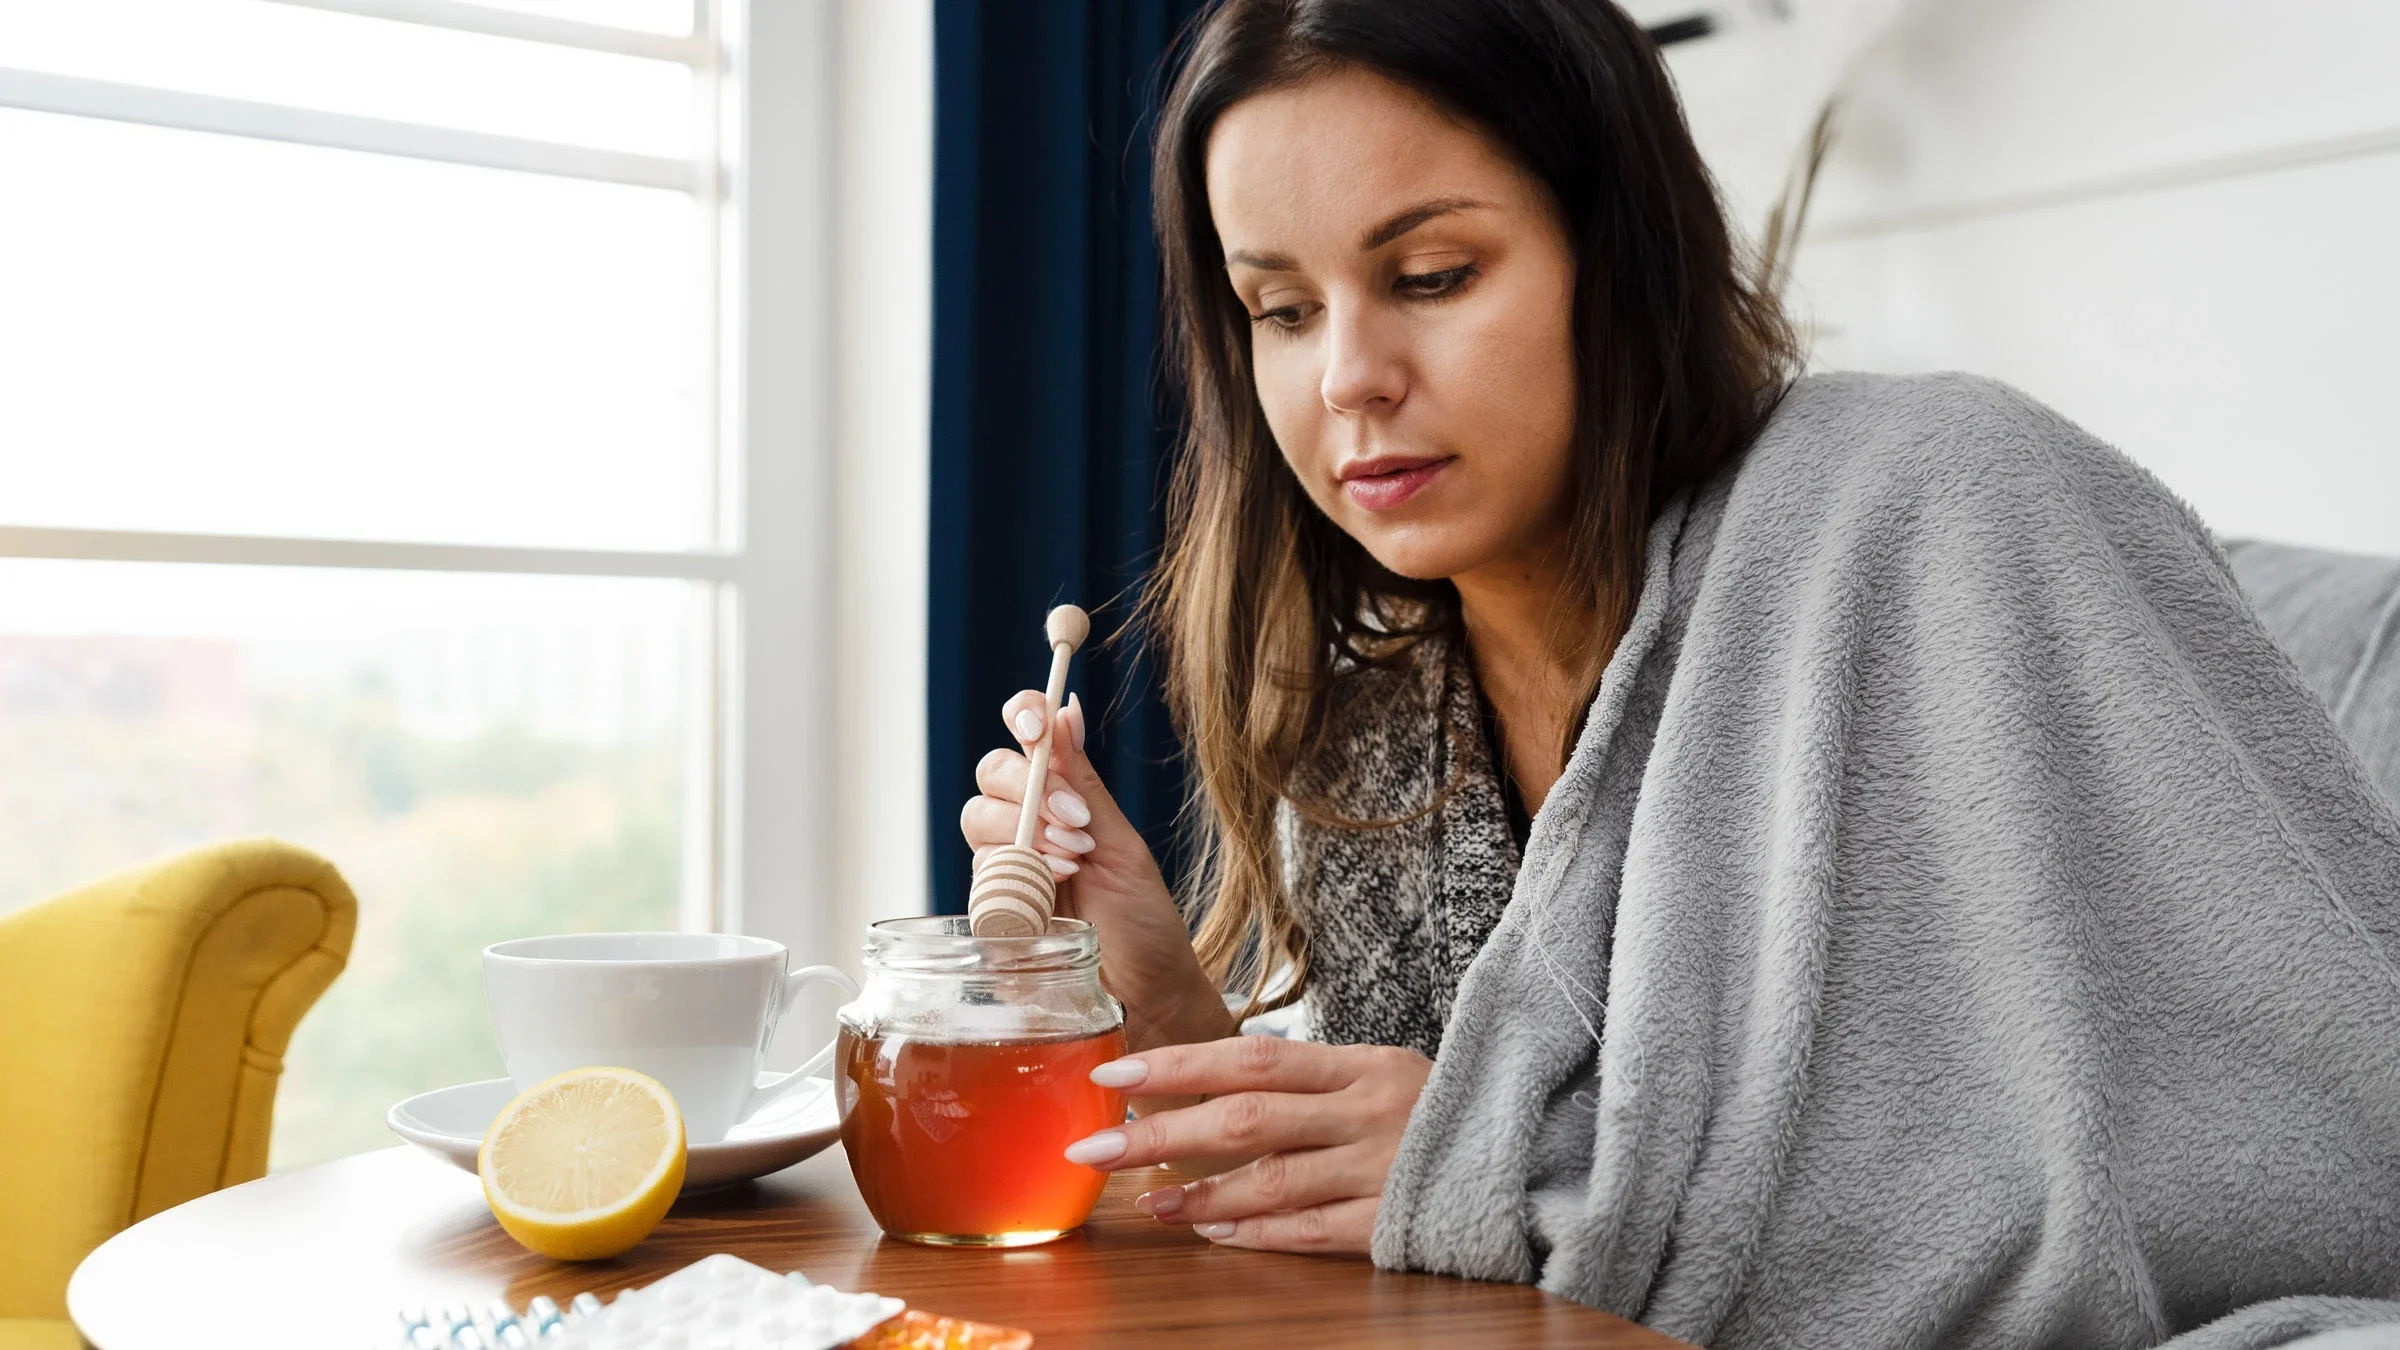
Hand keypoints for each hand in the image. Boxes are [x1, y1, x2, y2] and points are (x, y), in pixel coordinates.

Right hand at [960, 690, 1231, 1050]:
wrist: (1148, 1000)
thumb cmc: (1144, 925)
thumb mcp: (1120, 846)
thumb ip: (1085, 783)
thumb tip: (1066, 710)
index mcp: (1060, 801)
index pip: (1024, 739)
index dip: (1021, 718)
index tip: (1037, 725)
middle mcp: (1024, 829)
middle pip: (991, 775)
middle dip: (1030, 789)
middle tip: (1076, 823)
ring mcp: (1002, 871)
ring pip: (978, 819)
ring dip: (1029, 834)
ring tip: (1075, 864)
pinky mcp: (987, 914)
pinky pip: (977, 876)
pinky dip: (1015, 878)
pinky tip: (1054, 898)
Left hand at [1061, 1036, 1432, 1255]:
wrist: (1542, 1160)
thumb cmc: (1443, 1116)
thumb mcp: (1386, 1076)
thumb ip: (1313, 1080)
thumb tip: (1220, 1079)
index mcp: (1361, 1064)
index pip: (1251, 1058)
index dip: (1179, 1066)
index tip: (1113, 1078)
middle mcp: (1368, 1111)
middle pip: (1245, 1117)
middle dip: (1162, 1133)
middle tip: (1096, 1149)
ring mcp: (1382, 1169)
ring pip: (1271, 1181)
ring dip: (1200, 1195)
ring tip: (1149, 1201)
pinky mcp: (1396, 1222)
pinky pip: (1312, 1232)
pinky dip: (1258, 1235)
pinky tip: (1215, 1236)